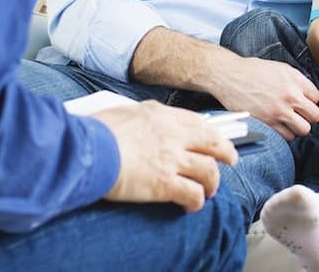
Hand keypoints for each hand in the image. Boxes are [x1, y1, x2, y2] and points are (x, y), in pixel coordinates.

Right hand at [93, 101, 238, 211]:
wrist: (87, 150)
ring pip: (209, 171)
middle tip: (230, 160)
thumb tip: (140, 122)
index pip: (196, 122)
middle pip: (213, 143)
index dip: (210, 132)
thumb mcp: (123, 112)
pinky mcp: (165, 184)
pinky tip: (191, 206)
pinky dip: (196, 202)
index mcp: (161, 115)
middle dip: (226, 152)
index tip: (215, 139)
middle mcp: (172, 135)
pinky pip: (193, 194)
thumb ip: (140, 117)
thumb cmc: (95, 131)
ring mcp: (171, 159)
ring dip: (212, 183)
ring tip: (209, 191)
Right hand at [210, 56, 318, 141]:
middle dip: (309, 116)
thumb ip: (302, 82)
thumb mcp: (281, 68)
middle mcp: (289, 96)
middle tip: (301, 114)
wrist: (229, 76)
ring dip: (299, 127)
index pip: (317, 98)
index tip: (305, 103)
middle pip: (315, 116)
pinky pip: (287, 136)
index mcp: (294, 80)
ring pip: (304, 129)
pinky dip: (286, 133)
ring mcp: (278, 111)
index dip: (312, 102)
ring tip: (290, 121)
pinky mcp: (267, 123)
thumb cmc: (253, 70)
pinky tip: (280, 125)